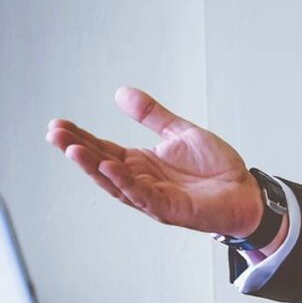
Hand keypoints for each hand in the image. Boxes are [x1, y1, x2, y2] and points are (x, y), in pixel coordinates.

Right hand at [45, 86, 262, 236]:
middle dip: (78, 151)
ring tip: (72, 149)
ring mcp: (154, 197)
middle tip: (55, 134)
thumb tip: (121, 93)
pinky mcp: (170, 209)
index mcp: (142, 163)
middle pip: (102, 166)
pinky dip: (125, 182)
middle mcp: (142, 181)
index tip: (58, 124)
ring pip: (116, 183)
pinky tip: (110, 167)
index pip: (103, 149)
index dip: (81, 138)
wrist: (247, 191)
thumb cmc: (217, 169)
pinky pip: (143, 196)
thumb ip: (153, 116)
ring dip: (93, 167)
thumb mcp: (181, 133)